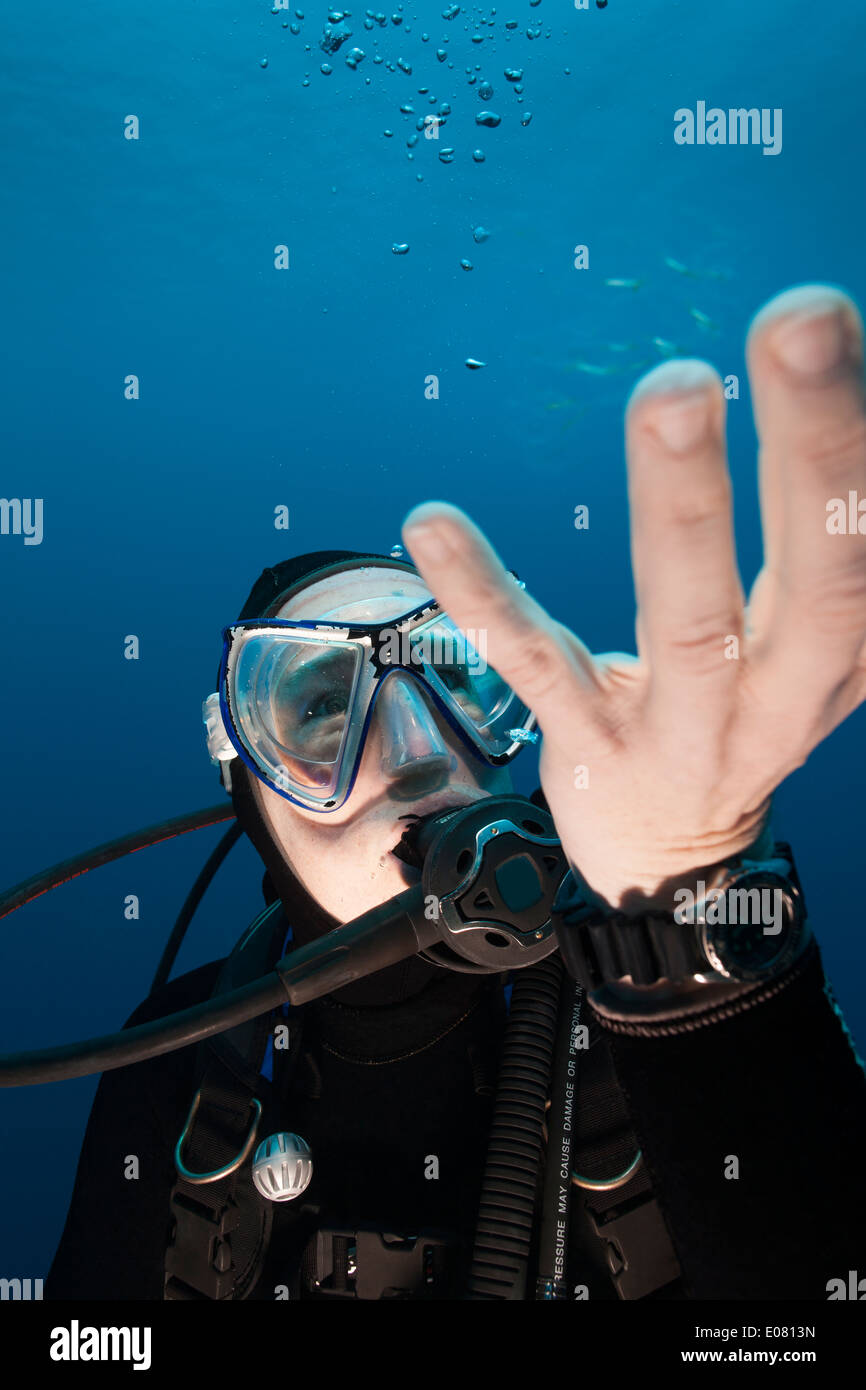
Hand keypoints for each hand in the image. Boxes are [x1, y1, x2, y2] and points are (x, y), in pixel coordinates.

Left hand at [401, 285, 865, 910]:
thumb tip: (845, 377)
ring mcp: (685, 729)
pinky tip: (431, 520)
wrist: (675, 857)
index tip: (840, 315)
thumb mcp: (818, 633)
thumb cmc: (747, 705)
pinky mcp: (590, 747)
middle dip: (818, 446)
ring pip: (691, 622)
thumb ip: (827, 531)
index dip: (860, 430)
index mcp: (847, 646)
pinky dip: (489, 594)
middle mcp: (784, 691)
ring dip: (685, 504)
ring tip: (676, 387)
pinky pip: (539, 666)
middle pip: (824, 575)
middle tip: (802, 318)